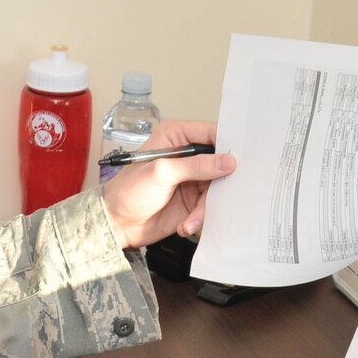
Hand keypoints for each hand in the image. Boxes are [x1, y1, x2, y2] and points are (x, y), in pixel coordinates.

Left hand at [99, 119, 235, 249]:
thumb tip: (227, 162)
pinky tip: (185, 225)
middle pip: (221, 161)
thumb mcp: (162, 173)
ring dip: (206, 206)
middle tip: (228, 191)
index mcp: (177, 137)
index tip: (241, 158)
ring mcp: (192, 179)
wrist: (117, 224)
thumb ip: (196, 166)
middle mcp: (188, 155)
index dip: (228, 144)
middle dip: (224, 179)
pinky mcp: (193, 200)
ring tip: (190, 218)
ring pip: (218, 188)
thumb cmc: (128, 191)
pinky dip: (200, 218)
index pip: (212, 133)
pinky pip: (209, 206)